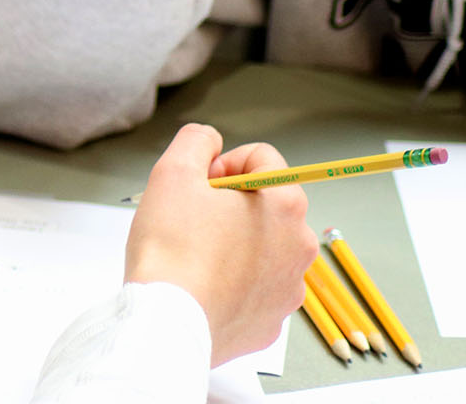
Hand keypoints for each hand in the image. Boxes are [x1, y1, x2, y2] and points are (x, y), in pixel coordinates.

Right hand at [124, 123, 316, 366]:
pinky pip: (253, 289)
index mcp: (284, 204)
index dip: (221, 164)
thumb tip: (209, 142)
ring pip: (261, 248)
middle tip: (189, 221)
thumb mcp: (172, 172)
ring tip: (193, 257)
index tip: (197, 187)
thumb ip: (196, 142)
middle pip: (264, 205)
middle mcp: (298, 245)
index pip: (261, 158)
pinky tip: (201, 287)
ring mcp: (289, 288)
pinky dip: (231, 284)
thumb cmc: (170, 248)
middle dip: (228, 206)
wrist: (166, 323)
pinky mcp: (271, 321)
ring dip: (232, 244)